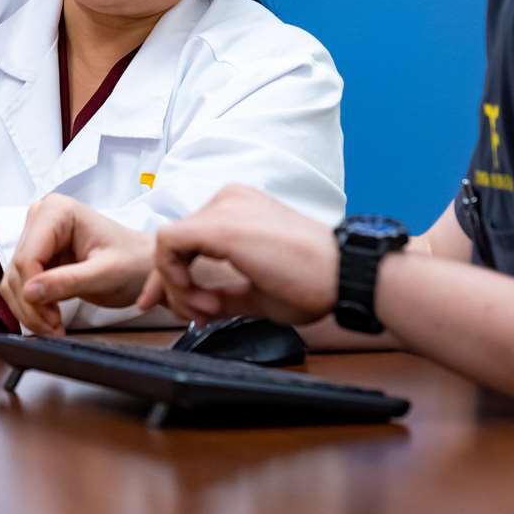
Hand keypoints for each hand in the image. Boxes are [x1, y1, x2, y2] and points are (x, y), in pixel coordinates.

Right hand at [0, 195, 153, 335]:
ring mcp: (36, 237)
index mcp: (57, 211)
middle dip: (32, 305)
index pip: (28, 257)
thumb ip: (68, 281)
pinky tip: (51, 319)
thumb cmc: (134, 263)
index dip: (34, 292)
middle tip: (55, 330)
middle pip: (17, 270)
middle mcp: (40, 218)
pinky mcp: (36, 257)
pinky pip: (20, 287)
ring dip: (30, 311)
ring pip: (13, 282)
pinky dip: (31, 308)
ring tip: (55, 328)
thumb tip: (29, 292)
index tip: (53, 320)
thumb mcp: (106, 274)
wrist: (144, 266)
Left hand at [139, 185, 337, 324]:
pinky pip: (168, 245)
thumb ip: (223, 292)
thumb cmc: (315, 282)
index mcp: (240, 209)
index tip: (183, 307)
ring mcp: (223, 208)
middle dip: (173, 285)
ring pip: (167, 244)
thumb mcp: (257, 290)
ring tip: (208, 310)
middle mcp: (229, 199)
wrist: (345, 276)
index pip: (189, 239)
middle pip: (175, 242)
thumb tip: (197, 305)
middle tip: (185, 314)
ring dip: (178, 286)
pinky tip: (202, 299)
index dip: (175, 276)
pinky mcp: (219, 225)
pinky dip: (175, 277)